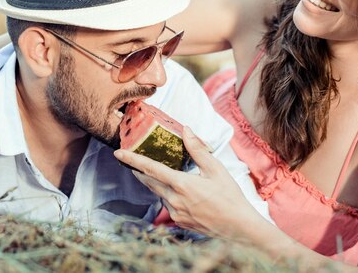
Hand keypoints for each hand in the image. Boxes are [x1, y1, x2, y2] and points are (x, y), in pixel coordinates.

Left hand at [114, 126, 261, 240]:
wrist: (238, 227)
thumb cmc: (230, 197)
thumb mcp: (216, 169)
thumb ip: (197, 149)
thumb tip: (186, 131)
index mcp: (181, 184)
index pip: (150, 169)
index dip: (132, 160)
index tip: (118, 153)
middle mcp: (174, 200)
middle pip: (149, 182)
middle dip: (139, 170)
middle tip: (132, 159)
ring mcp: (175, 213)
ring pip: (159, 193)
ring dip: (156, 182)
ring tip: (161, 172)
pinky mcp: (179, 221)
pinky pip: (168, 204)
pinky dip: (168, 194)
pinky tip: (179, 191)